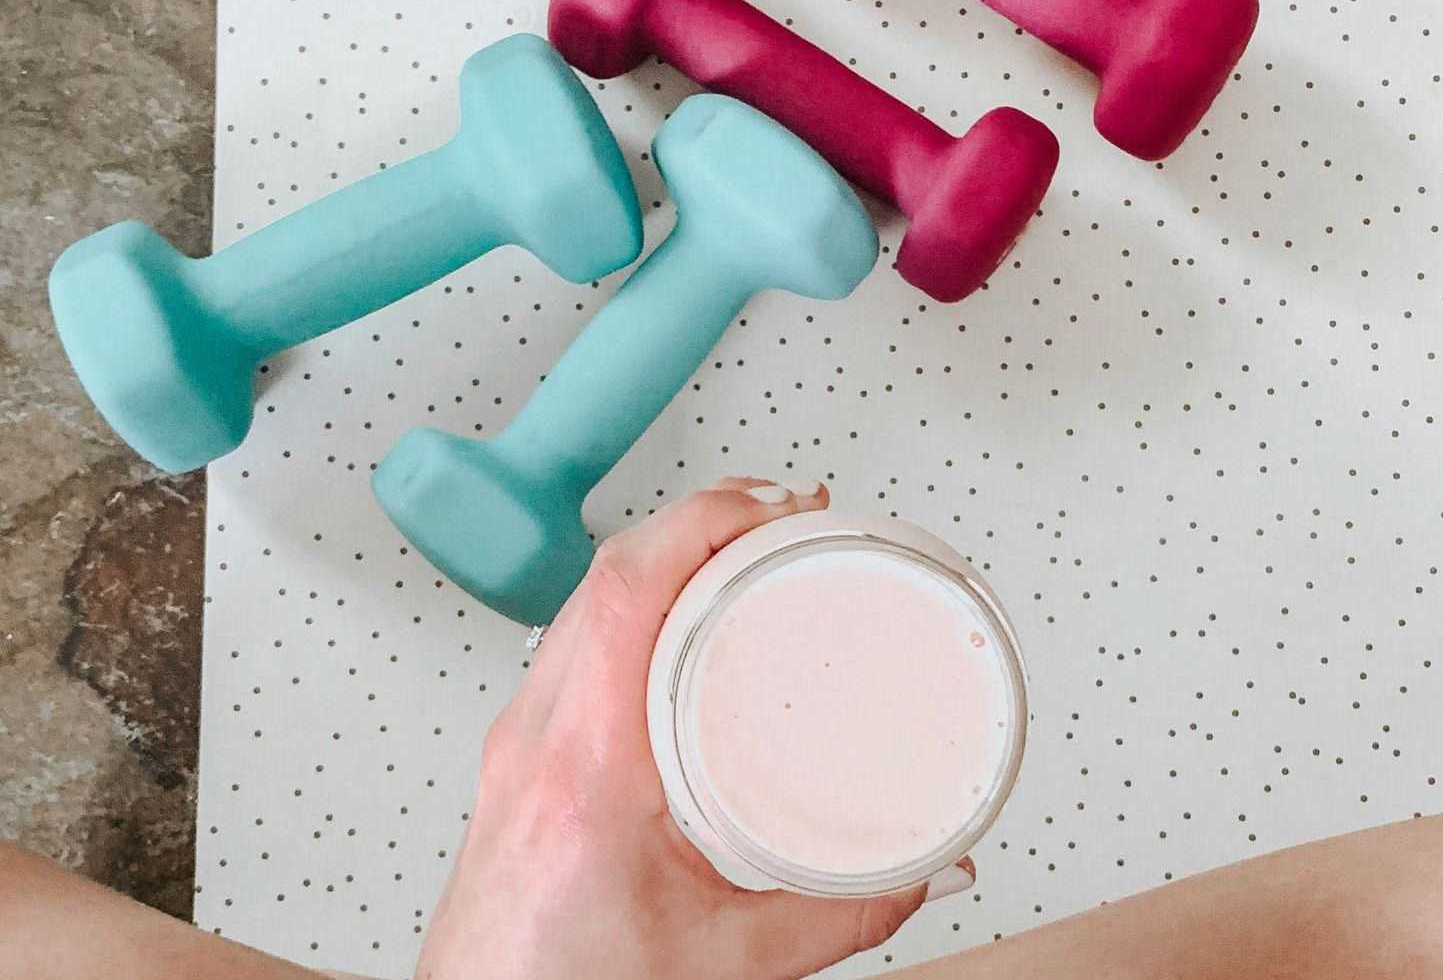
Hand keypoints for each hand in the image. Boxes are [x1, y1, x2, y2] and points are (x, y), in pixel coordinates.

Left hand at [412, 479, 972, 979]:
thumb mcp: (727, 960)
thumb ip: (842, 914)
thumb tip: (925, 872)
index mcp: (583, 769)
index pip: (629, 591)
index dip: (706, 520)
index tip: (774, 508)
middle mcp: (536, 738)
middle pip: (607, 575)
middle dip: (702, 518)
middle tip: (782, 513)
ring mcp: (518, 738)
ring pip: (581, 600)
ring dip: (662, 552)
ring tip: (739, 543)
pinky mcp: (517, 751)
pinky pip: (572, 638)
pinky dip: (632, 599)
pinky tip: (676, 610)